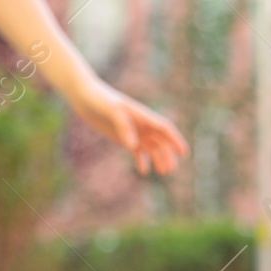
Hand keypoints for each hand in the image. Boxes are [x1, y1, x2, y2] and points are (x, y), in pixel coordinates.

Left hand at [68, 79, 187, 176]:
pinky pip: (137, 151)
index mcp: (143, 115)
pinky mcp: (124, 137)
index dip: (175, 140)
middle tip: (170, 170)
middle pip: (161, 141)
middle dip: (167, 154)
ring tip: (162, 172)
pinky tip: (143, 171)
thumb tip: (133, 147)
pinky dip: (141, 160)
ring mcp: (134, 131)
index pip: (165, 128)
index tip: (183, 152)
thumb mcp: (111, 110)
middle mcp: (142, 124)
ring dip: (158, 159)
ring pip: (151, 147)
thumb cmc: (101, 100)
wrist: (87, 98)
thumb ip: (123, 126)